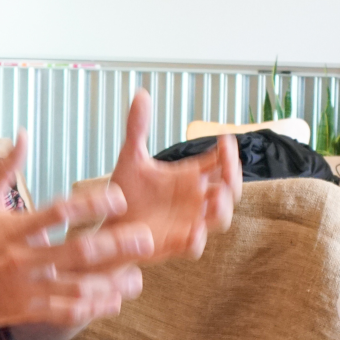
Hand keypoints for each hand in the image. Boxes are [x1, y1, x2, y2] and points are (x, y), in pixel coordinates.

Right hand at [0, 134, 151, 328]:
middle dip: (114, 245)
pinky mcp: (26, 309)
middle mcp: (24, 258)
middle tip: (145, 238)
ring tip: (136, 277)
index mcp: (16, 229)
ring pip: (76, 286)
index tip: (119, 197)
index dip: (90, 204)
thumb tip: (23, 133)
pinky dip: (90, 307)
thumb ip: (5, 167)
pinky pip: (63, 310)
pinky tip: (112, 301)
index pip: (58, 212)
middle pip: (77, 251)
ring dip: (109, 283)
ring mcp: (26, 286)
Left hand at [105, 89, 240, 260]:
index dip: (227, 152)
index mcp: (189, 176)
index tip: (225, 140)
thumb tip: (142, 93)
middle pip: (229, 189)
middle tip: (229, 165)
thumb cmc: (123, 194)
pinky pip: (193, 246)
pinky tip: (193, 232)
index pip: (220, 162)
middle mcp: (194, 199)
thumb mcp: (130, 157)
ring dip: (222, 208)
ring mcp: (188, 222)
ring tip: (215, 197)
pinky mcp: (174, 244)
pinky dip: (197, 241)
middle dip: (234, 178)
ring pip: (219, 218)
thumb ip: (138, 128)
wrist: (106, 225)